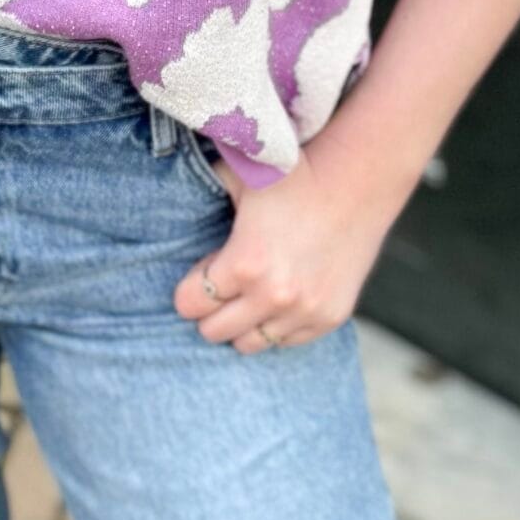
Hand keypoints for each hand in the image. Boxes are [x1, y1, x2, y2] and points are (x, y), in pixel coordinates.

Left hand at [172, 142, 404, 354]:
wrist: (359, 182)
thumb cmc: (294, 176)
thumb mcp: (238, 176)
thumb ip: (200, 191)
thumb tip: (161, 199)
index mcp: (244, 263)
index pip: (189, 304)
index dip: (189, 288)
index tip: (202, 273)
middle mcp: (273, 295)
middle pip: (213, 332)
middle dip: (211, 310)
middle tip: (222, 287)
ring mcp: (304, 311)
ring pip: (249, 344)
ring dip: (243, 324)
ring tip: (250, 296)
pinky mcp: (329, 317)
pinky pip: (285, 342)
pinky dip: (277, 326)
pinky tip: (280, 298)